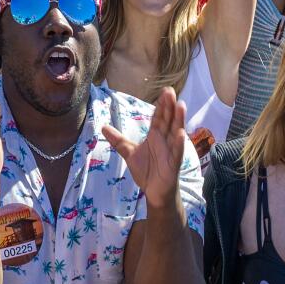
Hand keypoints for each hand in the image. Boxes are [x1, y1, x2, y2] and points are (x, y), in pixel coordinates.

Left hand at [103, 85, 186, 210]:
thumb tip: (104, 127)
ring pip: (175, 133)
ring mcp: (170, 151)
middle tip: (171, 91)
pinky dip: (178, 143)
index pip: (158, 118)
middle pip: (167, 121)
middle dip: (169, 107)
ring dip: (178, 120)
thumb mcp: (129, 153)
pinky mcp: (173, 164)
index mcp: (155, 136)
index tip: (164, 91)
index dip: (161, 105)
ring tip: (181, 105)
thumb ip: (118, 141)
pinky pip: (177, 152)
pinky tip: (180, 133)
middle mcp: (164, 141)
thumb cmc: (147, 171)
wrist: (154, 192)